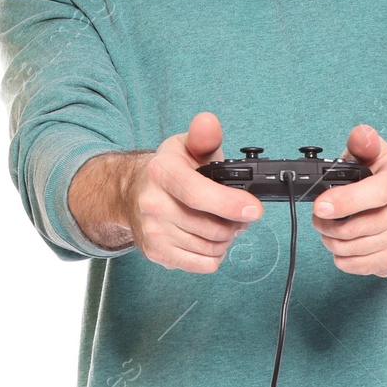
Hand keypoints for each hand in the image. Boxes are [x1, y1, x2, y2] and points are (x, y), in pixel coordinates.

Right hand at [126, 112, 262, 272]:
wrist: (132, 193)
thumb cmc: (168, 170)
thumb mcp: (186, 146)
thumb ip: (204, 136)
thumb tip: (208, 122)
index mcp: (161, 172)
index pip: (198, 194)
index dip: (230, 204)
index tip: (253, 209)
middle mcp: (152, 204)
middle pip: (212, 227)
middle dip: (235, 222)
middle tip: (239, 213)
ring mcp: (153, 232)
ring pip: (212, 248)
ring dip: (226, 238)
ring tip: (222, 223)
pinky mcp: (157, 253)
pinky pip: (204, 265)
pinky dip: (215, 255)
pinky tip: (209, 238)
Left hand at [310, 124, 386, 277]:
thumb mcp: (378, 152)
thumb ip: (364, 141)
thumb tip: (361, 135)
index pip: (377, 193)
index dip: (345, 201)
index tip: (320, 206)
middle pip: (359, 227)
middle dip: (326, 223)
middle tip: (318, 215)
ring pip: (354, 249)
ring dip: (331, 240)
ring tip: (328, 228)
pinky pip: (358, 266)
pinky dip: (342, 258)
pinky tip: (343, 243)